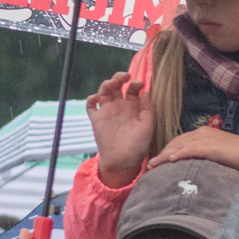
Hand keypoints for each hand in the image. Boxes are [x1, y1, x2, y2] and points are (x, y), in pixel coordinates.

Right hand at [87, 72, 152, 187]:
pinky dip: (91, 99)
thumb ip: (147, 108)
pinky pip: (90, 105)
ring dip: (107, 83)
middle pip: (117, 85)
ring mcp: (107, 111)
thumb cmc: (138, 145)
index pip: (132, 89)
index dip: (135, 83)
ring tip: (114, 83)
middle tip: (125, 76)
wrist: (123, 161)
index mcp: (132, 107)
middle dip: (120, 77)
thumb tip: (145, 91)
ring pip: (104, 91)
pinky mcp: (96, 119)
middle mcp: (119, 106)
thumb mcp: (147, 125)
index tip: (139, 84)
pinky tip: (97, 98)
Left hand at [148, 127, 238, 172]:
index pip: (180, 141)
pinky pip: (191, 149)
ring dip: (165, 155)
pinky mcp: (211, 146)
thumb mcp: (217, 154)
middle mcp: (202, 132)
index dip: (168, 150)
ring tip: (153, 165)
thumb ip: (204, 157)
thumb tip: (194, 167)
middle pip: (176, 142)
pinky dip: (179, 154)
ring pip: (180, 145)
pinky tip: (169, 160)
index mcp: (204, 133)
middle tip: (150, 164)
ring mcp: (206, 138)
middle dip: (162, 152)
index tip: (158, 160)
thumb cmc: (238, 156)